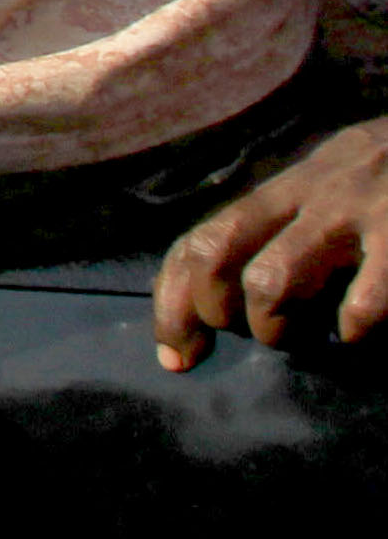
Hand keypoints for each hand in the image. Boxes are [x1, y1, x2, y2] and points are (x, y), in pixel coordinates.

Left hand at [155, 118, 387, 371]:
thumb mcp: (344, 183)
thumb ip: (295, 223)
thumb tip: (229, 296)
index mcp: (292, 185)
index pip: (200, 239)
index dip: (174, 303)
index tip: (176, 355)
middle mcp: (314, 192)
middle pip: (215, 254)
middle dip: (213, 311)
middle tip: (251, 333)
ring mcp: (361, 212)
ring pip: (269, 281)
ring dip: (274, 327)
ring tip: (305, 337)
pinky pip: (360, 305)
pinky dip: (353, 334)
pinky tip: (365, 335)